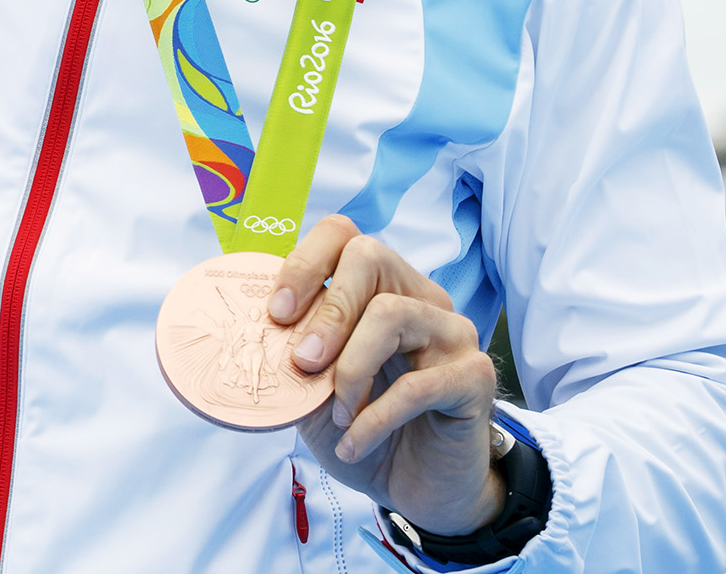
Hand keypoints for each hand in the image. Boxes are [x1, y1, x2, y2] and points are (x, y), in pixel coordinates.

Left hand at [269, 216, 504, 536]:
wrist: (416, 490)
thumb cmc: (363, 429)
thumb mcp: (313, 391)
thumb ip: (293, 354)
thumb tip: (251, 330)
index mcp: (380, 290)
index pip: (344, 235)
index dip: (304, 263)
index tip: (277, 313)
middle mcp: (420, 299)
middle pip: (369, 257)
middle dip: (326, 311)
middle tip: (303, 362)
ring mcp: (453, 333)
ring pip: (391, 313)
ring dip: (351, 369)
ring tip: (339, 415)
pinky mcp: (475, 376)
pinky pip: (419, 384)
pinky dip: (375, 417)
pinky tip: (355, 443)